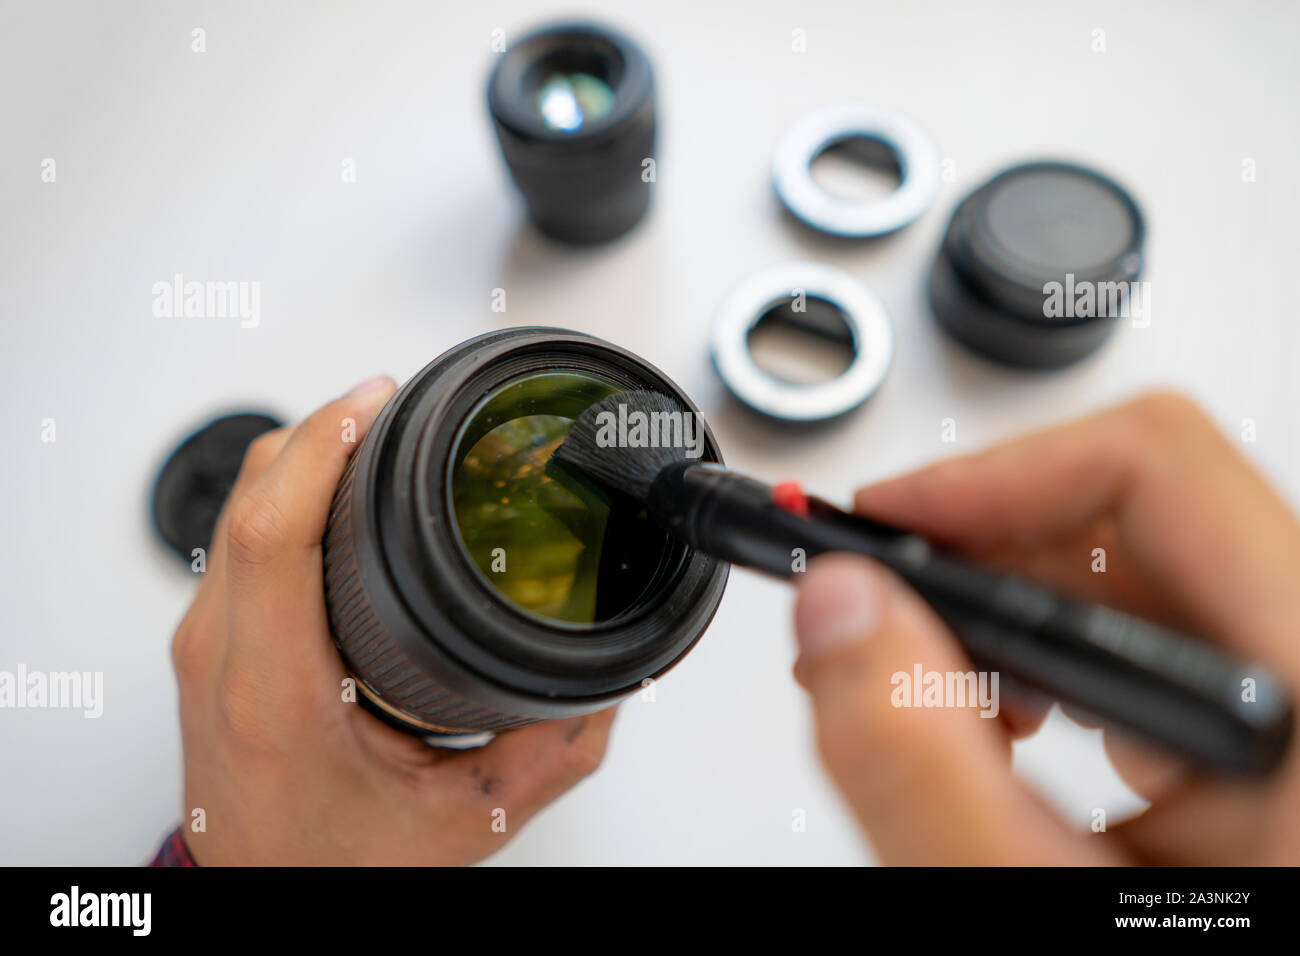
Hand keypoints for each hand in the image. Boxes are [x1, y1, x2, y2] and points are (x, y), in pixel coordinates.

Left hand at [170, 377, 613, 864]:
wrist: (256, 898)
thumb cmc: (326, 869)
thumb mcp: (462, 825)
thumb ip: (550, 756)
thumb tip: (606, 688)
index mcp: (276, 693)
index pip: (272, 534)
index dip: (322, 446)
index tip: (376, 402)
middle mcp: (224, 655)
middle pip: (251, 493)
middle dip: (325, 427)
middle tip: (393, 402)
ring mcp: (206, 641)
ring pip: (238, 500)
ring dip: (305, 451)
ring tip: (374, 429)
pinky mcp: (210, 637)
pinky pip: (240, 530)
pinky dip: (290, 486)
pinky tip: (337, 482)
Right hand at [792, 391, 1299, 863]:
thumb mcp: (1030, 902)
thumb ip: (920, 766)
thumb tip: (837, 618)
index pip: (1155, 470)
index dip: (994, 478)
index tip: (882, 530)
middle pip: (1132, 517)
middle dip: (976, 562)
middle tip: (876, 623)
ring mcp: (1286, 711)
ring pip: (1129, 579)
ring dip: (1005, 624)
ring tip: (939, 707)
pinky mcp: (1254, 742)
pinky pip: (1141, 649)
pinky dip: (1044, 673)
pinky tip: (1006, 742)